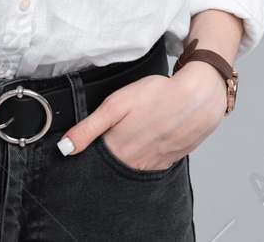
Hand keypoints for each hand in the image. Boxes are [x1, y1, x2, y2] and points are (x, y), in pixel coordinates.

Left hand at [56, 64, 226, 169]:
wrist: (199, 96)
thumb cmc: (158, 95)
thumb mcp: (116, 104)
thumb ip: (88, 128)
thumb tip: (65, 148)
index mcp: (117, 152)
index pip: (94, 163)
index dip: (89, 154)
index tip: (89, 145)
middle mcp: (134, 164)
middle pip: (113, 168)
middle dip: (109, 157)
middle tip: (117, 133)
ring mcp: (153, 165)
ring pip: (132, 168)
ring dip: (129, 157)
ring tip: (135, 134)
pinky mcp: (169, 161)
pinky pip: (152, 164)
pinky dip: (147, 155)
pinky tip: (150, 138)